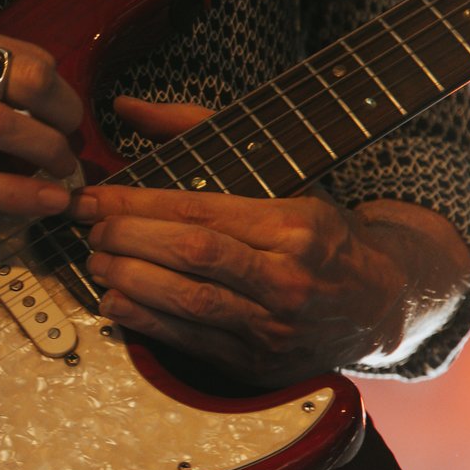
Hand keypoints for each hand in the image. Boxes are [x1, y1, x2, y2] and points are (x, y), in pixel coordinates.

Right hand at [0, 18, 82, 215]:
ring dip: (49, 153)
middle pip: (27, 80)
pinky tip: (44, 203)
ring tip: (65, 176)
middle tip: (72, 144)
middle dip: (65, 115)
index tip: (62, 112)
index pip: (21, 54)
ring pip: (3, 126)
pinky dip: (18, 194)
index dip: (56, 86)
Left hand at [73, 97, 469, 385]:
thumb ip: (201, 132)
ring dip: (129, 281)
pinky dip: (146, 321)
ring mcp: (274, 325)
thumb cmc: (320, 234)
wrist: (378, 305)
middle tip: (91, 230)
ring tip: (96, 263)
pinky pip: (192, 340)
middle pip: (191, 254)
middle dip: (129, 240)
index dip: (137, 205)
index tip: (95, 199)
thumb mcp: (283, 175)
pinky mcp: (260, 362)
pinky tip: (115, 302)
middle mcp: (287, 276)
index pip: (200, 211)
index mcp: (295, 224)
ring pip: (188, 300)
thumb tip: (128, 107)